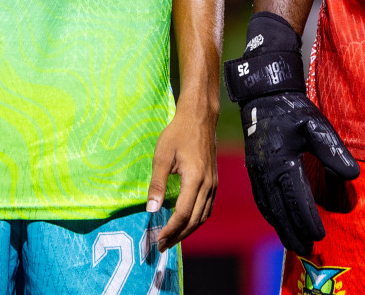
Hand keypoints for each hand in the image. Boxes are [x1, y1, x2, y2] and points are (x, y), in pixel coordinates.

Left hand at [145, 103, 217, 251]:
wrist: (199, 118)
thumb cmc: (178, 133)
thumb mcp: (162, 156)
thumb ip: (157, 184)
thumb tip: (150, 209)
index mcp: (195, 180)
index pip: (184, 214)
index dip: (171, 229)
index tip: (158, 239)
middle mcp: (208, 186)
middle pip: (195, 220)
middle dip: (178, 235)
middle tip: (162, 245)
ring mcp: (213, 184)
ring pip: (204, 216)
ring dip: (188, 230)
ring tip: (172, 238)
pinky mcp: (214, 181)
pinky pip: (207, 208)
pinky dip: (196, 219)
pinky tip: (186, 222)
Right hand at [239, 92, 357, 255]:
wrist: (263, 96)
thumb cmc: (293, 110)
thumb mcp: (316, 124)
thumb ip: (333, 150)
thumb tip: (352, 175)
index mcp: (281, 161)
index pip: (296, 197)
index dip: (307, 219)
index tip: (320, 235)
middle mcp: (265, 171)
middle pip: (279, 209)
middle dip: (293, 231)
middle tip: (307, 250)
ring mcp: (256, 171)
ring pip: (268, 207)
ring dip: (281, 227)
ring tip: (295, 244)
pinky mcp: (253, 169)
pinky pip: (261, 199)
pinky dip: (271, 215)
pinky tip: (279, 222)